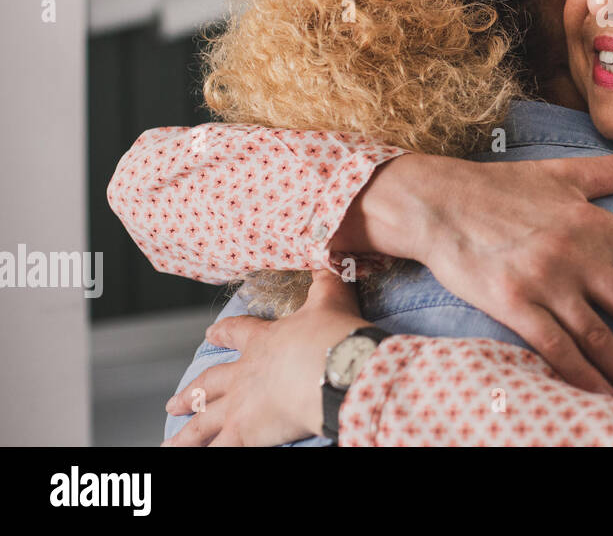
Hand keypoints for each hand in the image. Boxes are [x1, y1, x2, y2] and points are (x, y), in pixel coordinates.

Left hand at [163, 271, 365, 445]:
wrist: (338, 369)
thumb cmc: (334, 335)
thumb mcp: (331, 298)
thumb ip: (324, 282)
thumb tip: (328, 257)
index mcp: (262, 341)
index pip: (236, 333)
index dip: (223, 333)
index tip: (210, 333)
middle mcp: (244, 374)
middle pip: (210, 384)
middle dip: (191, 394)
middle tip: (172, 403)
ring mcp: (242, 406)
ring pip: (204, 423)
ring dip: (186, 434)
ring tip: (169, 444)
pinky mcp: (247, 432)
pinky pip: (220, 448)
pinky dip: (206, 453)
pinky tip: (194, 459)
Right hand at [336, 145, 612, 396]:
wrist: (437, 202)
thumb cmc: (503, 187)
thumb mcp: (565, 173)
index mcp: (595, 222)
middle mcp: (577, 254)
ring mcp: (546, 284)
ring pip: (600, 339)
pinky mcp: (515, 308)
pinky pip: (556, 351)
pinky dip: (581, 379)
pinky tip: (602, 402)